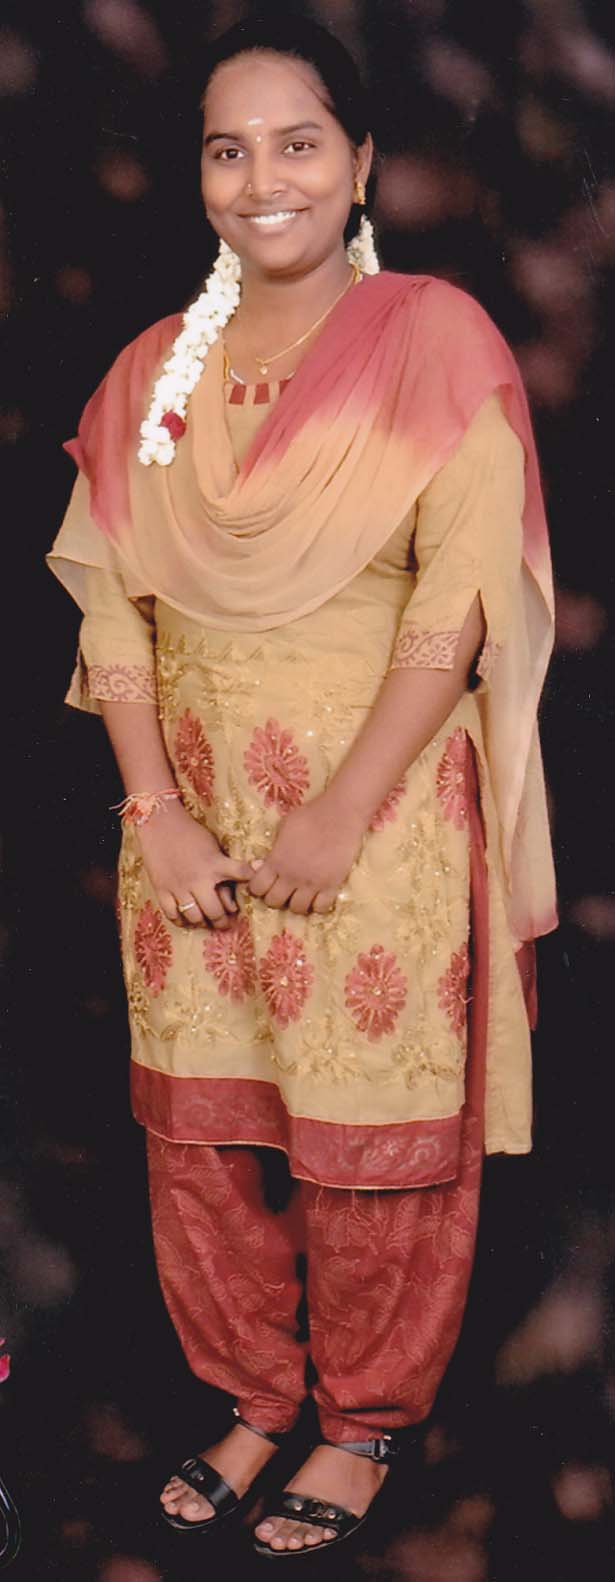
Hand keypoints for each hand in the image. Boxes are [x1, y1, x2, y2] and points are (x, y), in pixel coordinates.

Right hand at [135, 802, 251, 928]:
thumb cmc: (190, 833)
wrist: (160, 824)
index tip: (254, 890)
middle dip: (223, 920)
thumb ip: (224, 865)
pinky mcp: (162, 890)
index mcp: (214, 864)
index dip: (252, 882)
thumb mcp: (213, 846)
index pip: (241, 873)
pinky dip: (181, 920)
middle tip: (225, 922)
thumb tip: (235, 883)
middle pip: (215, 911)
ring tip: (206, 921)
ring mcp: (179, 887)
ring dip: (203, 922)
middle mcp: (198, 879)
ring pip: (194, 917)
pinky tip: (186, 919)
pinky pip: (172, 914)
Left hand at [247, 793, 364, 914]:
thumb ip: (273, 849)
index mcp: (277, 861)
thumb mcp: (284, 827)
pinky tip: (318, 895)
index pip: (257, 888)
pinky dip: (318, 904)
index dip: (257, 887)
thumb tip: (261, 865)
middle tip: (282, 889)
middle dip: (275, 897)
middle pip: (274, 902)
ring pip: (297, 909)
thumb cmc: (310, 815)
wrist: (341, 815)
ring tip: (300, 893)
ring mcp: (312, 883)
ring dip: (296, 903)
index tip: (264, 883)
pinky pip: (321, 908)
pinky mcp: (332, 885)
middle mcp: (291, 876)